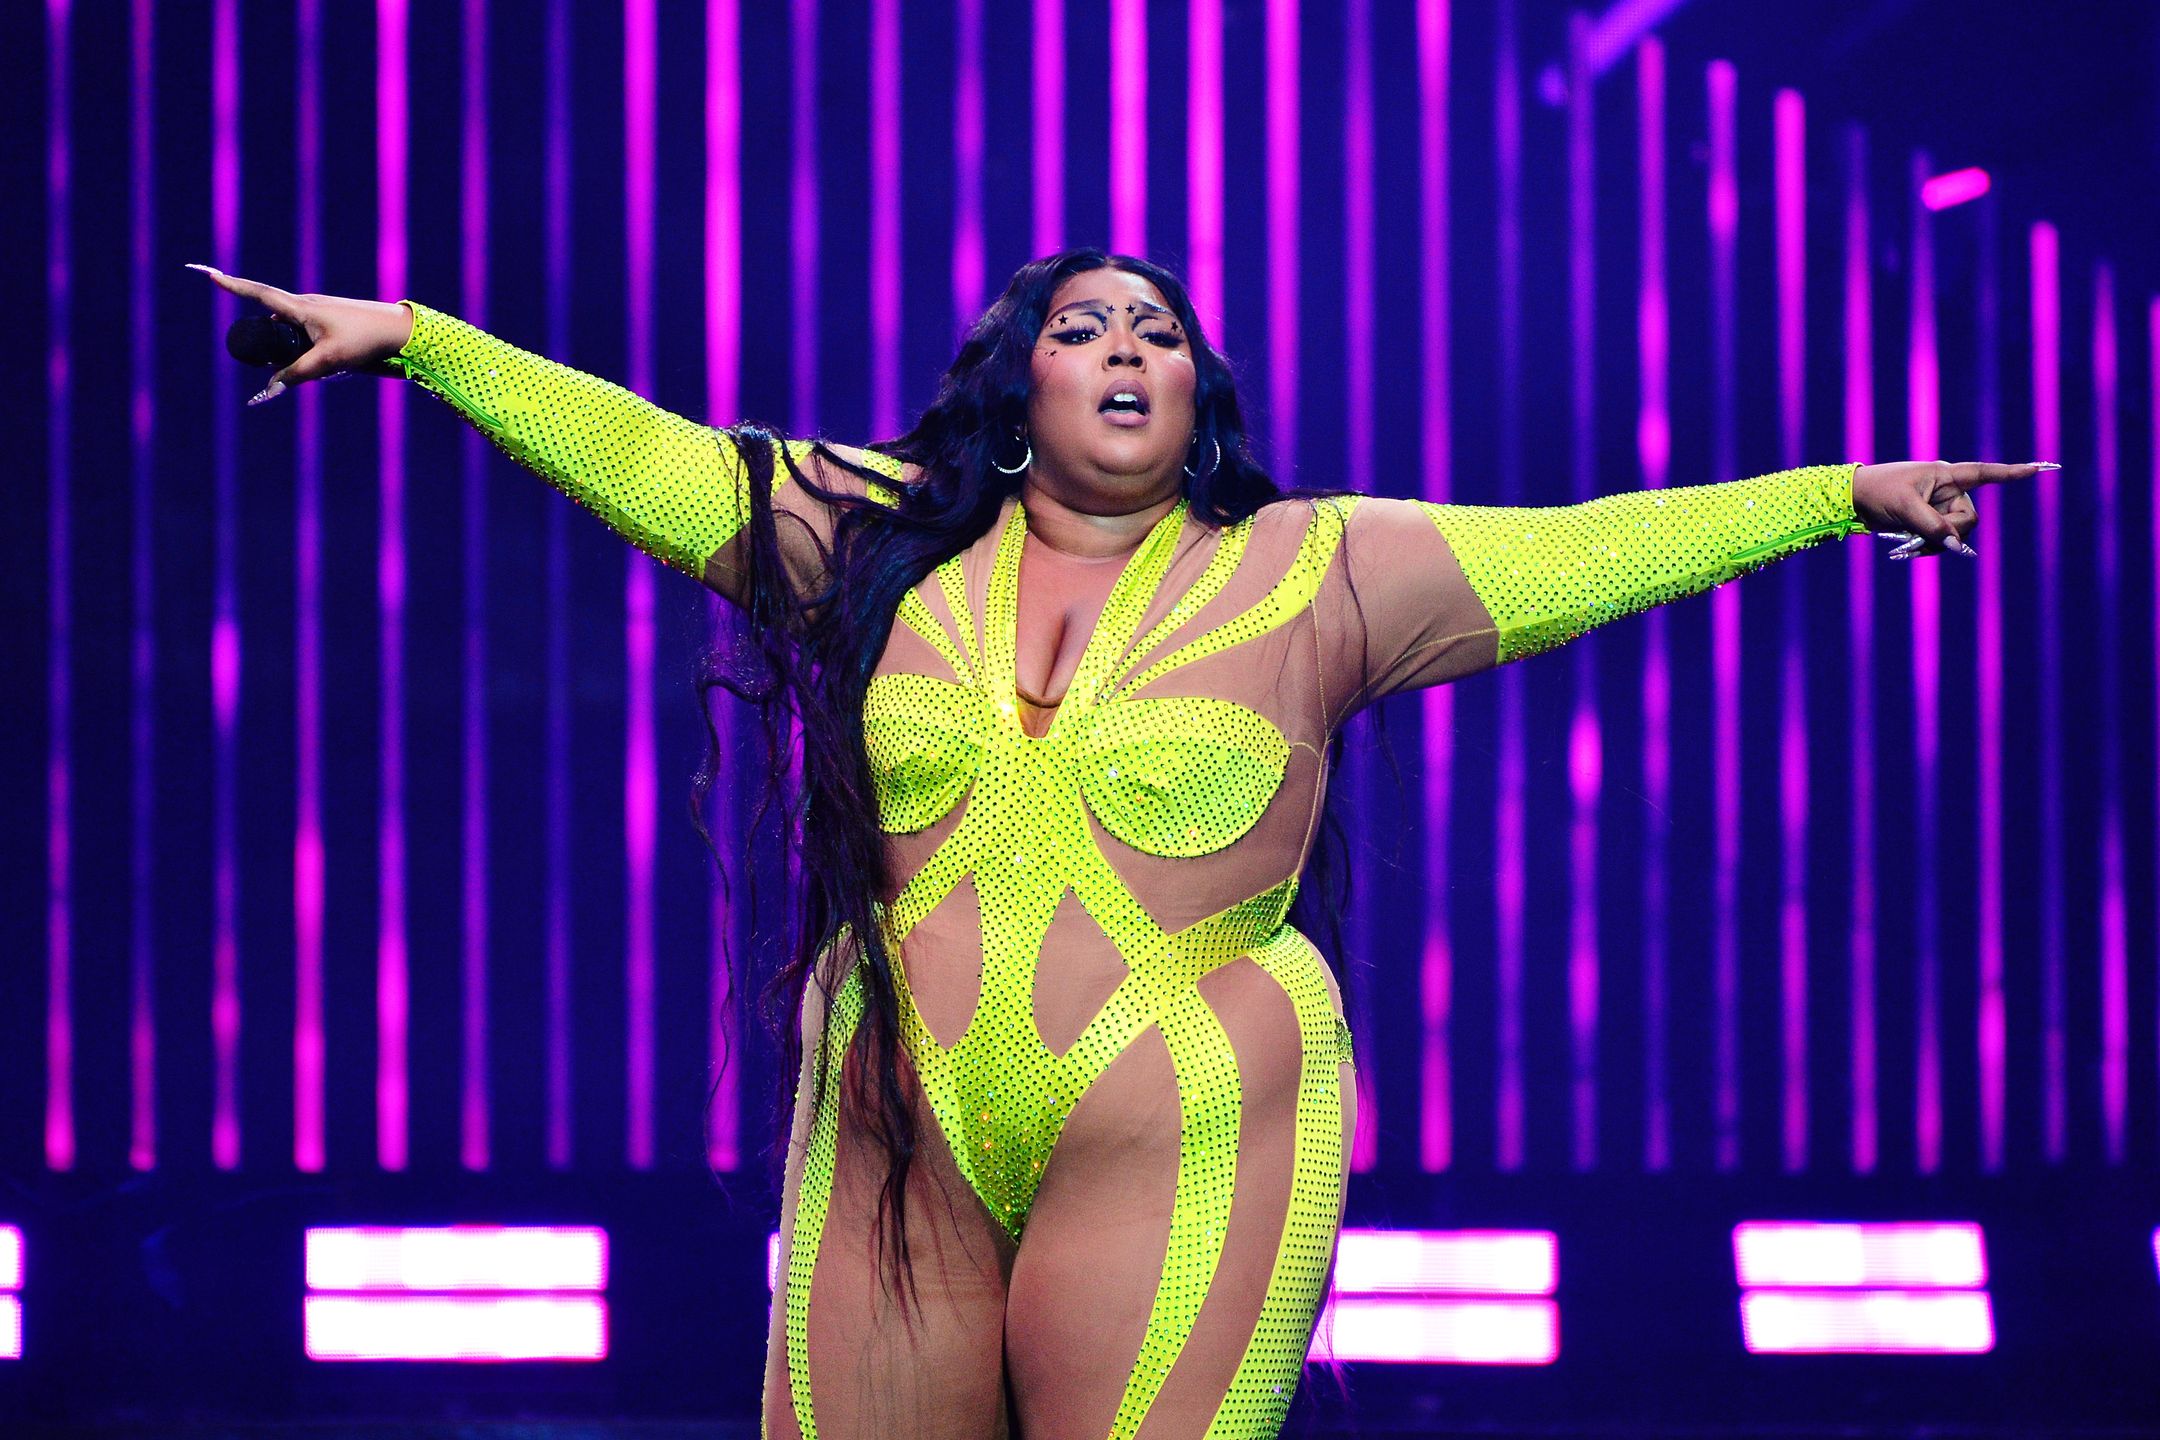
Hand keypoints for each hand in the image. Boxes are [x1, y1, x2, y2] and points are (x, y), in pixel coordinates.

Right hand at [185, 263, 416, 403]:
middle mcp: (305, 304)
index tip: (209, 274)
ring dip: (293, 349)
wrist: (398, 330)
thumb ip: (296, 374)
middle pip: (272, 321)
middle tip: (289, 361)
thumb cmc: (364, 341)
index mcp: (300, 307)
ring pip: (290, 331)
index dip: (232, 286)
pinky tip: (332, 360)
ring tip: (324, 361)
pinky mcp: (329, 319)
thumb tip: (269, 388)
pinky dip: (308, 348)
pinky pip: (306, 334)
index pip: (258, 294)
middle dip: (271, 342)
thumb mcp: (328, 361)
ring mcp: (318, 310)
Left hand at [1852, 459, 2055, 560]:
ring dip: (1937, 544)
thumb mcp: (1905, 508)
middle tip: (1922, 539)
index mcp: (1945, 475)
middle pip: (1968, 520)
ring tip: (1908, 546)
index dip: (2011, 473)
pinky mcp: (1928, 522)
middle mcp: (1947, 491)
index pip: (1984, 473)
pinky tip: (1909, 550)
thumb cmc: (1878, 492)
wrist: (1853, 500)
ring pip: (1956, 534)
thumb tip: (1958, 546)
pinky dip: (1930, 548)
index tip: (2038, 469)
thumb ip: (1933, 526)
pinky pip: (1942, 540)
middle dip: (1950, 534)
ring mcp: (1939, 508)